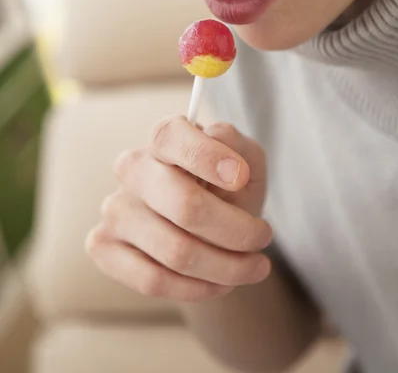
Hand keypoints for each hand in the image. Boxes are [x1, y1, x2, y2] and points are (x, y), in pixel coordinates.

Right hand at [86, 116, 271, 302]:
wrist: (210, 226)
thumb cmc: (228, 187)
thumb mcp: (245, 159)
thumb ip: (237, 147)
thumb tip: (230, 165)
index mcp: (164, 137)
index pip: (171, 137)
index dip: (206, 156)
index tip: (241, 177)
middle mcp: (132, 167)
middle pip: (184, 204)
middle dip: (236, 230)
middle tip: (264, 237)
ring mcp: (115, 207)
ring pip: (174, 250)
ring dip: (227, 267)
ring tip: (254, 267)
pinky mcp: (103, 245)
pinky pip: (152, 280)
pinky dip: (197, 289)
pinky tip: (220, 283)